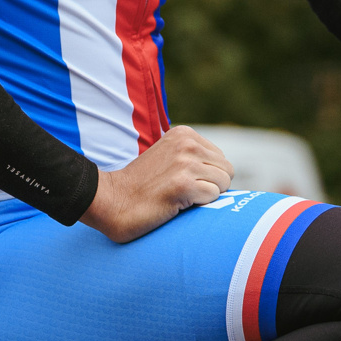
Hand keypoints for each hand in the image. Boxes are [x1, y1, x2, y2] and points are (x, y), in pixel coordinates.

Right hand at [81, 126, 232, 242]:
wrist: (112, 201)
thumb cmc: (141, 186)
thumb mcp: (168, 156)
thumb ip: (193, 155)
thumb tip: (228, 173)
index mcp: (184, 133)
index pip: (221, 159)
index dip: (208, 177)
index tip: (182, 182)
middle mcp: (186, 144)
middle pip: (227, 170)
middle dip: (212, 186)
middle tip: (185, 193)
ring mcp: (185, 163)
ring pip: (223, 184)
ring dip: (205, 197)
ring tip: (180, 197)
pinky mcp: (183, 185)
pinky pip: (213, 197)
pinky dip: (199, 206)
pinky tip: (177, 204)